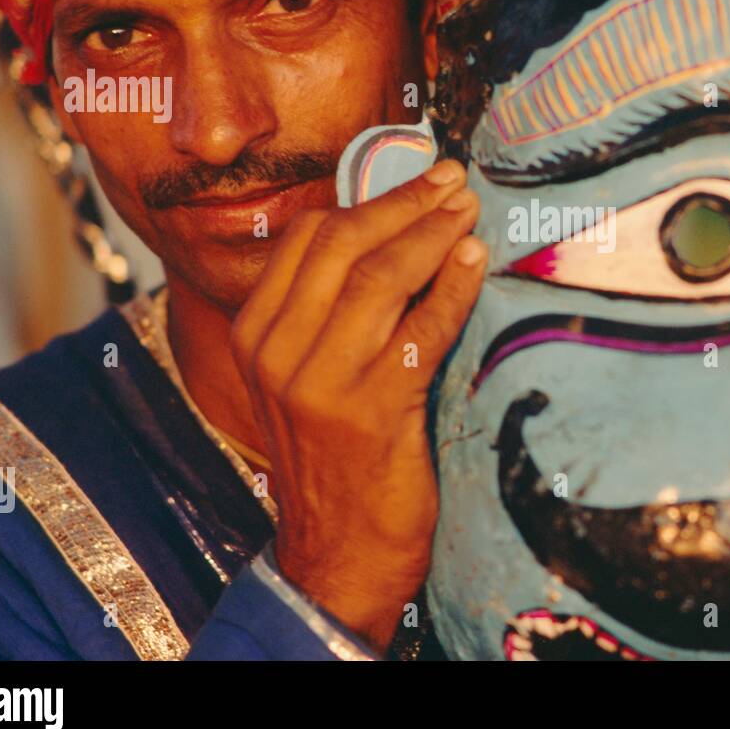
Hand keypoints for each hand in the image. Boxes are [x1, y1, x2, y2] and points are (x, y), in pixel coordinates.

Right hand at [230, 160, 485, 652]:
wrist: (336, 553)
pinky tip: (474, 265)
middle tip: (453, 180)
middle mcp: (277, 352)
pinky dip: (453, 289)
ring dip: (433, 236)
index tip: (416, 176)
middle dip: (405, 202)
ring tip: (469, 213)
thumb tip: (384, 232)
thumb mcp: (305, 377)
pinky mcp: (371, 412)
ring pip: (381, 278)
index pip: (307, 238)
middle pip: (344, 245)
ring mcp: (321, 382)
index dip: (367, 197)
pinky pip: (421, 329)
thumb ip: (325, 311)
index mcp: (255, 334)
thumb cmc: (333, 455)